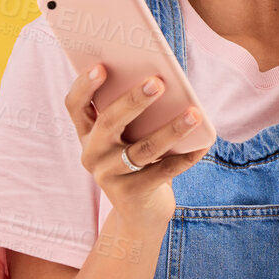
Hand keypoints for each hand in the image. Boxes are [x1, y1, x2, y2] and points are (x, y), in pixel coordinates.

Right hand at [62, 65, 211, 227]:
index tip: (101, 66)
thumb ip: (136, 112)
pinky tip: (203, 144)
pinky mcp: (131, 195)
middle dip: (134, 101)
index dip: (84, 85)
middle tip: (158, 82)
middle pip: (110, 122)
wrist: (139, 212)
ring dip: (171, 130)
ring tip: (194, 113)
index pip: (76, 105)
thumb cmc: (138, 158)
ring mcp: (109, 176)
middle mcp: (92, 153)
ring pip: (142, 149)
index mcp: (87, 132)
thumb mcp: (130, 135)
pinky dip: (186, 157)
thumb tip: (163, 81)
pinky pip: (163, 172)